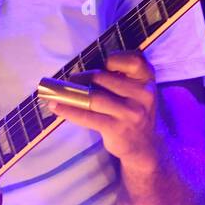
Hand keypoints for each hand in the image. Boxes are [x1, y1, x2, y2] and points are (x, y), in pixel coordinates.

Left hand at [46, 51, 164, 169]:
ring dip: (72, 94)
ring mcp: (130, 113)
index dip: (115, 60)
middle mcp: (143, 94)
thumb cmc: (133, 111)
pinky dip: (68, 110)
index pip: (133, 60)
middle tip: (72, 81)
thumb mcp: (137, 91)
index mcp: (147, 80)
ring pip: (94, 97)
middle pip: (104, 78)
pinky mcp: (117, 128)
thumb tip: (81, 74)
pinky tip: (57, 107)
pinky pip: (87, 116)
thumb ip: (121, 78)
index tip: (104, 66)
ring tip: (60, 93)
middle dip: (83, 78)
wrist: (145, 145)